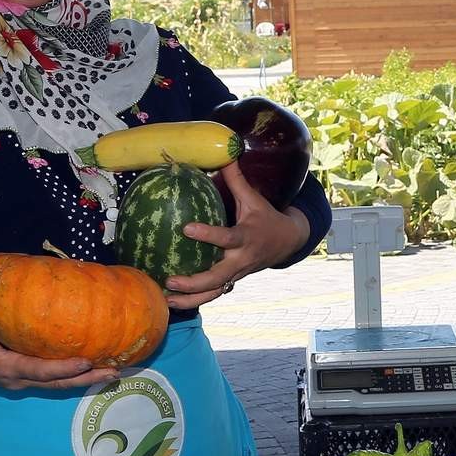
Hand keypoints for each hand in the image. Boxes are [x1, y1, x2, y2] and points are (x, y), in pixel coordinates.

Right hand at [0, 312, 118, 390]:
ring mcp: (26, 380)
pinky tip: (95, 366)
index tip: (85, 362)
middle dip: (86, 379)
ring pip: (60, 384)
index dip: (63, 369)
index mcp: (7, 368)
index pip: (40, 371)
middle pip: (58, 383)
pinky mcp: (29, 375)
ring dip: (87, 379)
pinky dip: (76, 375)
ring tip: (114, 371)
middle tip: (114, 372)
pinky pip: (56, 378)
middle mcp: (20, 378)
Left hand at [163, 159, 310, 310]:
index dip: (208, 235)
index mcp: (246, 238)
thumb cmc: (265, 217)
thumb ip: (236, 179)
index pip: (227, 238)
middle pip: (218, 277)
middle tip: (170, 279)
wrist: (287, 243)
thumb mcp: (254, 199)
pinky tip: (172, 302)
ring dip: (191, 300)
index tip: (186, 228)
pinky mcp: (232, 282)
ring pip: (214, 293)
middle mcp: (241, 260)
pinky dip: (194, 301)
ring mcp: (237, 274)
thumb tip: (224, 152)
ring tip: (167, 300)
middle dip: (194, 282)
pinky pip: (213, 295)